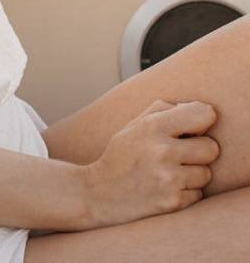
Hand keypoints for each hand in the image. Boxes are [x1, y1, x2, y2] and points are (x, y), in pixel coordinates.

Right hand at [81, 99, 218, 228]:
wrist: (100, 193)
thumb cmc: (122, 155)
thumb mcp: (136, 124)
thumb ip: (166, 110)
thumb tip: (201, 113)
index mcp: (153, 126)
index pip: (204, 114)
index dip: (202, 121)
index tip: (194, 127)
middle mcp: (163, 151)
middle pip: (211, 148)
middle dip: (200, 151)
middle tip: (181, 153)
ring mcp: (168, 179)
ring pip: (206, 173)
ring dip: (192, 174)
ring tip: (170, 172)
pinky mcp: (172, 202)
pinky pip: (198, 194)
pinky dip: (186, 192)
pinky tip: (166, 188)